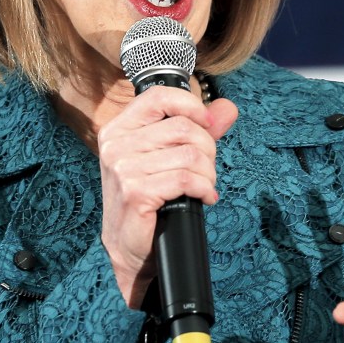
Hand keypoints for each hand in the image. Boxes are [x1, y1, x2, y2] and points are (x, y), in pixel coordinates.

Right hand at [97, 87, 238, 307]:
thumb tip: (227, 108)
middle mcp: (116, 145)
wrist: (129, 246)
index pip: (158, 96)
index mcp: (118, 129)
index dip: (190, 104)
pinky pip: (186, 179)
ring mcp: (123, 168)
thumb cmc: (148, 199)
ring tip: (203, 186)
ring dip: (207, 174)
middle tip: (205, 169)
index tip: (207, 122)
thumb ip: (197, 129)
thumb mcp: (169, 156)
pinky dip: (204, 189)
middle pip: (183, 127)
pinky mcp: (135, 192)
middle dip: (207, 149)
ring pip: (190, 155)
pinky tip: (203, 197)